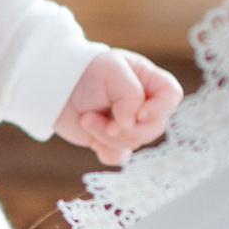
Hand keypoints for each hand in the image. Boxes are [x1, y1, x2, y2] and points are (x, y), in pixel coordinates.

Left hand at [54, 49, 182, 167]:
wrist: (56, 87)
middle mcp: (143, 104)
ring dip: (107, 136)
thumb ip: (129, 94)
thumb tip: (132, 123)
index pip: (172, 96)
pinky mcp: (112, 140)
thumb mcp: (111, 70)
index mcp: (148, 81)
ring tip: (87, 119)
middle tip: (107, 122)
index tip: (139, 114)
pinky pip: (120, 157)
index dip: (161, 109)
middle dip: (129, 129)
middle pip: (156, 127)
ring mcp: (129, 124)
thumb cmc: (86, 70)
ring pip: (134, 143)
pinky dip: (107, 153)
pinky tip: (93, 142)